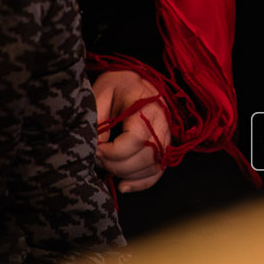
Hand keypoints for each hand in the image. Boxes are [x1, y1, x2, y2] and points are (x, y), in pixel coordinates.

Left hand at [93, 69, 170, 192]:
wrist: (134, 79)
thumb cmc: (116, 85)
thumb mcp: (102, 94)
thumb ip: (99, 120)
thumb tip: (99, 148)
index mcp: (147, 104)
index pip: (136, 139)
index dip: (114, 152)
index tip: (97, 149)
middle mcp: (163, 121)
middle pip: (147, 156)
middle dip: (118, 164)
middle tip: (98, 158)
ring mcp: (167, 135)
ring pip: (154, 166)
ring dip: (128, 174)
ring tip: (107, 166)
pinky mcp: (164, 146)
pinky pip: (158, 170)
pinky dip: (141, 182)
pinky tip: (123, 185)